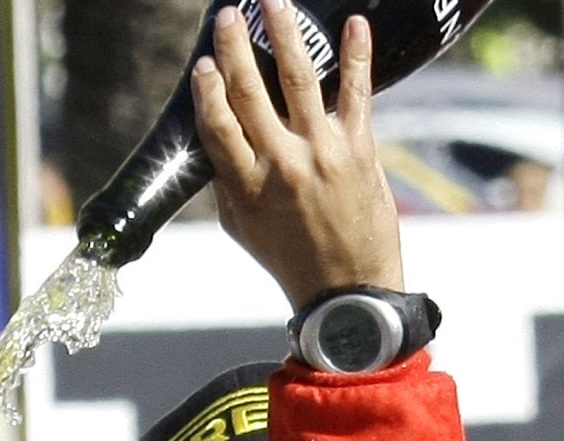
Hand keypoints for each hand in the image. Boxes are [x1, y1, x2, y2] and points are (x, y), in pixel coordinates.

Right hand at [192, 0, 403, 309]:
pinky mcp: (359, 151)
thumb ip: (228, 181)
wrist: (348, 289)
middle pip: (250, 92)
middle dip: (236, 47)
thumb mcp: (243, 228)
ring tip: (274, 0)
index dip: (208, 91)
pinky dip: (356, 56)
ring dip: (285, 33)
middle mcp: (281, 165)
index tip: (204, 64)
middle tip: (228, 14)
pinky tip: (354, 24)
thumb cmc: (291, 259)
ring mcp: (322, 154)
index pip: (218, 125)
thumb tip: (216, 137)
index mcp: (246, 186)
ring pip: (298, 80)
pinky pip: (356, 94)